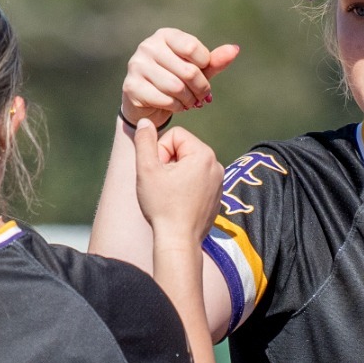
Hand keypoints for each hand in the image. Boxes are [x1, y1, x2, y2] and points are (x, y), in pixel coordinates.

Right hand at [121, 29, 240, 125]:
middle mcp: (148, 46)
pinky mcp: (131, 87)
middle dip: (200, 88)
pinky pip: (164, 100)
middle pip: (187, 70)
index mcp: (165, 35)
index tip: (204, 75)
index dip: (205, 66)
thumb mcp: (197, 69)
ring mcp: (137, 66)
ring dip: (190, 99)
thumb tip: (235, 49)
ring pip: (176, 87)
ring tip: (192, 102)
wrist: (148, 102)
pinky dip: (177, 107)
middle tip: (203, 97)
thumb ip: (214, 60)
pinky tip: (178, 107)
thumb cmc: (176, 80)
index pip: (193, 48)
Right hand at [134, 120, 223, 246]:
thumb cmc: (162, 206)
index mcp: (203, 154)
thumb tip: (145, 122)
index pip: (175, 135)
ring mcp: (219, 181)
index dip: (160, 151)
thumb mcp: (147, 169)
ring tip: (170, 194)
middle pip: (182, 149)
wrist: (179, 241)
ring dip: (175, 174)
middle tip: (162, 184)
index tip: (158, 172)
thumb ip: (144, 141)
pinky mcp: (217, 195)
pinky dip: (185, 186)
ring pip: (189, 165)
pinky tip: (178, 203)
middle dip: (168, 162)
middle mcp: (216, 164)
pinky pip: (197, 180)